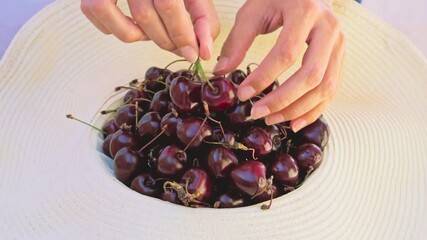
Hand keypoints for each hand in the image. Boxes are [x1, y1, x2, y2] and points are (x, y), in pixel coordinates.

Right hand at [81, 0, 219, 61]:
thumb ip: (202, 18)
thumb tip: (204, 51)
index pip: (167, 4)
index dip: (182, 34)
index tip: (195, 53)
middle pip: (146, 16)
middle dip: (168, 40)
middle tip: (179, 45)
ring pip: (124, 26)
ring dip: (145, 38)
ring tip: (155, 31)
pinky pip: (99, 18)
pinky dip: (116, 29)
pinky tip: (132, 25)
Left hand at [213, 0, 344, 131]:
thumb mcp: (253, 11)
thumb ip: (237, 41)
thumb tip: (221, 72)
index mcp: (306, 12)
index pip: (286, 54)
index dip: (264, 78)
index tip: (243, 94)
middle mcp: (329, 28)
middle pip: (311, 75)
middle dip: (283, 100)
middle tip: (257, 113)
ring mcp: (339, 43)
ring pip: (325, 86)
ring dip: (298, 109)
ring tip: (272, 120)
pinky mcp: (341, 56)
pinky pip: (333, 88)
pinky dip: (315, 109)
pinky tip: (295, 121)